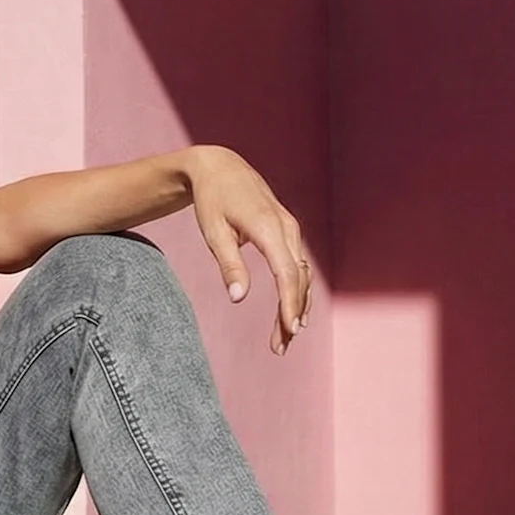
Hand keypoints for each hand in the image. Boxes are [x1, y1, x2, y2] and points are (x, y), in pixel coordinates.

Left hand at [185, 145, 312, 354]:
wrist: (220, 167)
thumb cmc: (212, 200)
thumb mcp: (213, 232)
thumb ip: (228, 264)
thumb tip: (238, 298)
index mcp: (269, 228)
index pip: (287, 273)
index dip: (289, 304)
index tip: (288, 330)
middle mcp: (287, 228)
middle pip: (298, 279)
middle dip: (292, 314)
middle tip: (280, 346)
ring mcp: (291, 229)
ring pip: (302, 275)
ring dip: (297, 306)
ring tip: (284, 338)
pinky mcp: (288, 232)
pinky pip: (298, 266)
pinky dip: (296, 291)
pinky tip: (291, 313)